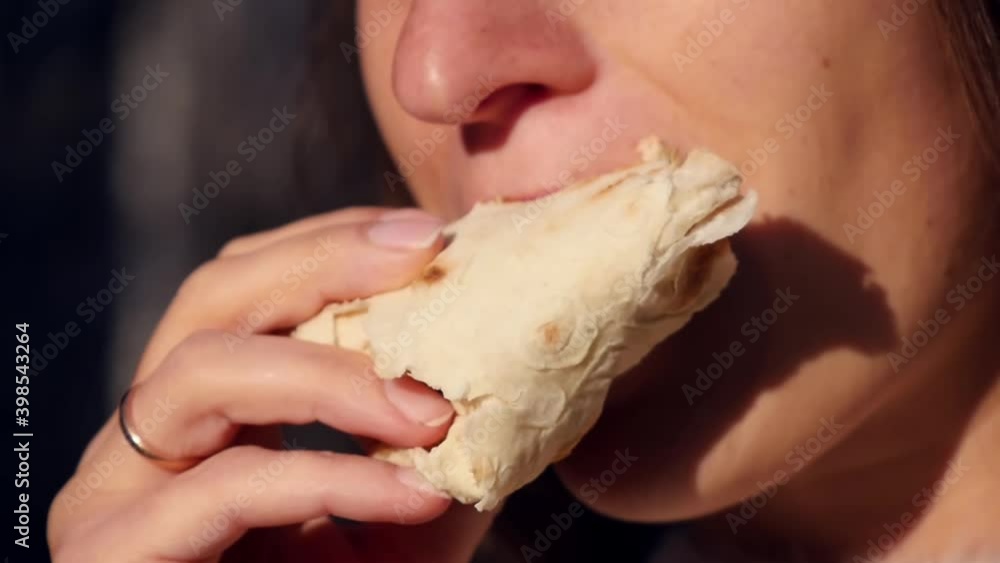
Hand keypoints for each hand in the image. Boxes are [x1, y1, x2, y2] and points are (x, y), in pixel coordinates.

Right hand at [48, 208, 493, 561]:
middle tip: (421, 254)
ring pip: (202, 373)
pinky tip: (414, 486)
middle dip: (320, 264)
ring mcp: (119, 491)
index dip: (333, 246)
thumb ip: (436, 448)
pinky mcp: (116, 555)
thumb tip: (506, 371)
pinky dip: (332, 476)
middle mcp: (151, 435)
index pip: (252, 287)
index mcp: (210, 410)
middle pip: (212, 299)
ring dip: (331, 375)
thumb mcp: (401, 519)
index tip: (430, 235)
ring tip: (429, 408)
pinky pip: (228, 488)